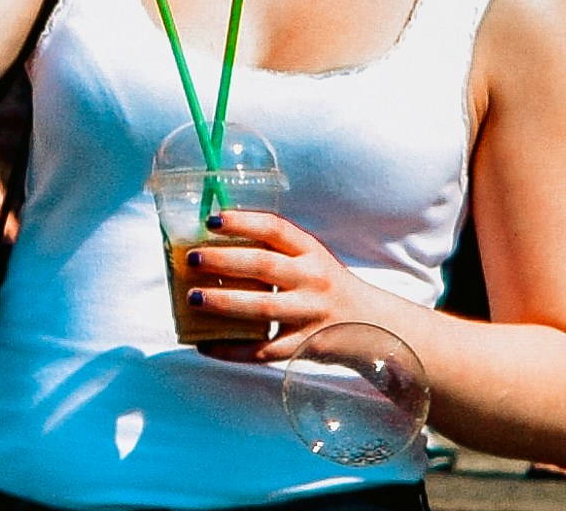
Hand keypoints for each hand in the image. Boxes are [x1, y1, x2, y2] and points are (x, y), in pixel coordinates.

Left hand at [185, 207, 350, 354]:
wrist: (379, 327)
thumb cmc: (328, 288)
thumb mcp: (312, 261)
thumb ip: (275, 253)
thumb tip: (209, 246)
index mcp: (312, 253)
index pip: (275, 229)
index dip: (242, 222)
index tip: (211, 220)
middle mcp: (314, 281)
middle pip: (263, 267)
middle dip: (223, 261)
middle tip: (191, 259)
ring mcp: (313, 315)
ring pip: (263, 308)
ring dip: (223, 302)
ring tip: (193, 298)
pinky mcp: (309, 345)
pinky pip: (266, 350)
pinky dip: (233, 349)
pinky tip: (205, 345)